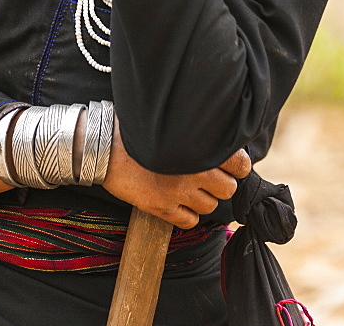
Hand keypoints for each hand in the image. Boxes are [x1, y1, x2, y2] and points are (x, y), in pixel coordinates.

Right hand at [103, 118, 250, 228]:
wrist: (103, 146)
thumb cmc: (135, 129)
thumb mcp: (169, 121)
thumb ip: (195, 130)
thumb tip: (218, 137)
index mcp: (197, 145)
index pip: (239, 164)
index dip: (237, 165)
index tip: (229, 164)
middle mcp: (192, 171)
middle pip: (228, 188)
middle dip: (220, 183)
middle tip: (206, 176)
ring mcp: (177, 192)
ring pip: (210, 207)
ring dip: (202, 199)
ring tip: (187, 187)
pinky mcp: (161, 208)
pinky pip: (190, 221)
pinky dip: (186, 215)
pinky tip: (176, 202)